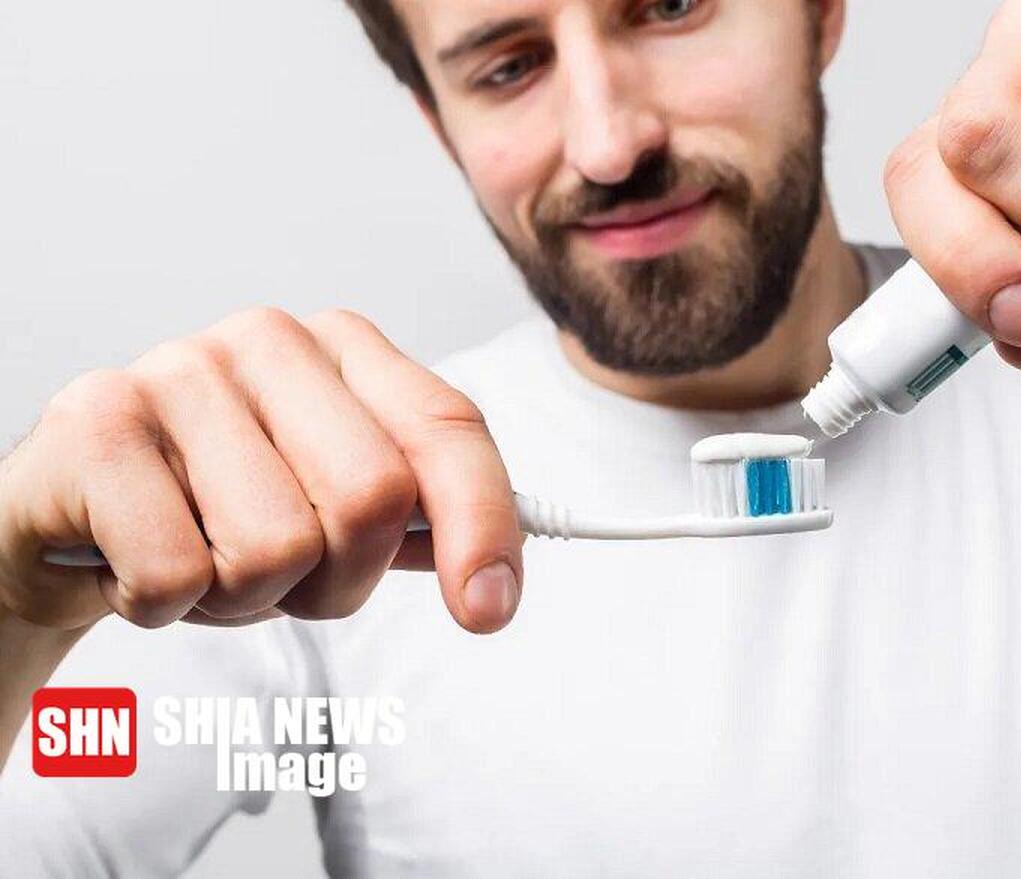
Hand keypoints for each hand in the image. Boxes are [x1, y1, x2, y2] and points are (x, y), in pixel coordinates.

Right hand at [0, 308, 522, 633]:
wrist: (70, 510)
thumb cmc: (215, 509)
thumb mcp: (328, 511)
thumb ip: (413, 527)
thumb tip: (495, 577)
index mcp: (346, 350)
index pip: (448, 428)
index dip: (484, 523)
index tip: (489, 608)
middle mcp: (271, 341)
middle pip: (373, 497)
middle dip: (338, 579)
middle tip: (284, 578)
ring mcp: (181, 369)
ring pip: (276, 547)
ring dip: (243, 597)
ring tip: (203, 560)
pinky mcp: (97, 418)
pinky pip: (176, 573)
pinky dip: (162, 604)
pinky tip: (135, 558)